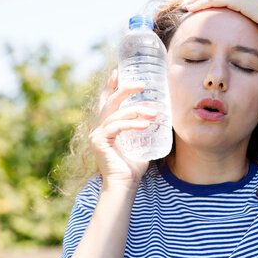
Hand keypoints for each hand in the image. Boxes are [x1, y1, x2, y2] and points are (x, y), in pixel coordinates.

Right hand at [88, 69, 156, 188]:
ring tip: (154, 113)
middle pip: (109, 101)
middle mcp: (99, 128)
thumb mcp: (141, 143)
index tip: (117, 71)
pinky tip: (146, 125)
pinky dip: (132, 124)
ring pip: (116, 113)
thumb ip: (145, 130)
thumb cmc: (133, 167)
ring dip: (137, 110)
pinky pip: (116, 126)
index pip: (107, 102)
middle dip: (124, 89)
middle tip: (141, 84)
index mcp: (107, 126)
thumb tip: (161, 117)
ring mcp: (96, 134)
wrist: (125, 186)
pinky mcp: (98, 142)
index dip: (111, 86)